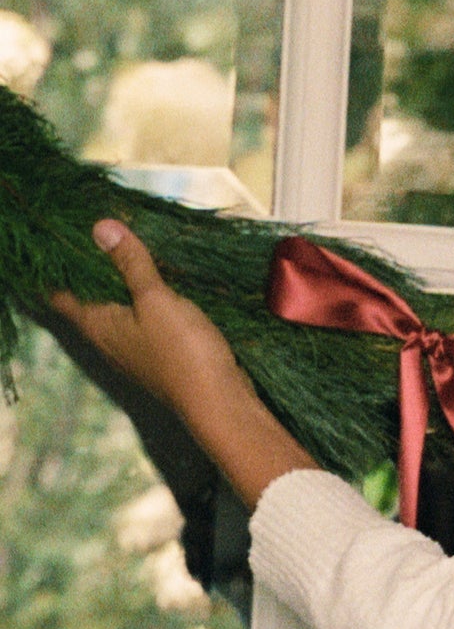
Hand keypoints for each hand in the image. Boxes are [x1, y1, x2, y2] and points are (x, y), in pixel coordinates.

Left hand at [48, 219, 318, 506]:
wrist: (219, 402)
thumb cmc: (182, 351)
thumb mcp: (157, 300)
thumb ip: (131, 264)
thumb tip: (100, 227)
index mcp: (97, 324)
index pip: (59, 291)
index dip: (59, 264)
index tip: (70, 236)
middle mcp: (107, 338)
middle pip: (88, 299)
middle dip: (92, 268)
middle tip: (102, 232)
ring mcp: (133, 349)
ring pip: (117, 310)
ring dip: (121, 284)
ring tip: (130, 250)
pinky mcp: (159, 354)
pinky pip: (141, 320)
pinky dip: (143, 300)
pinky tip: (160, 286)